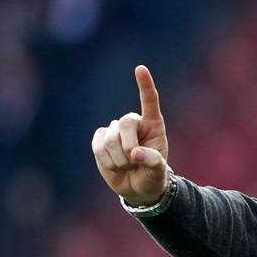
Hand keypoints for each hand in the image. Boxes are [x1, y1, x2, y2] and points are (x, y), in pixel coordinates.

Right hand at [93, 65, 169, 205]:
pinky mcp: (100, 140)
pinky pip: (98, 147)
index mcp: (153, 125)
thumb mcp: (159, 172)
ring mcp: (115, 131)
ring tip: (127, 166)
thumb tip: (134, 154)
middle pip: (125, 123)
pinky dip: (107, 161)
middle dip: (128, 146)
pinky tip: (114, 166)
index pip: (149, 101)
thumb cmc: (152, 175)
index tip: (140, 69)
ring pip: (111, 138)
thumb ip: (152, 161)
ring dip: (118, 159)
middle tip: (134, 161)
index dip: (144, 85)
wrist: (137, 187)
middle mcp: (134, 124)